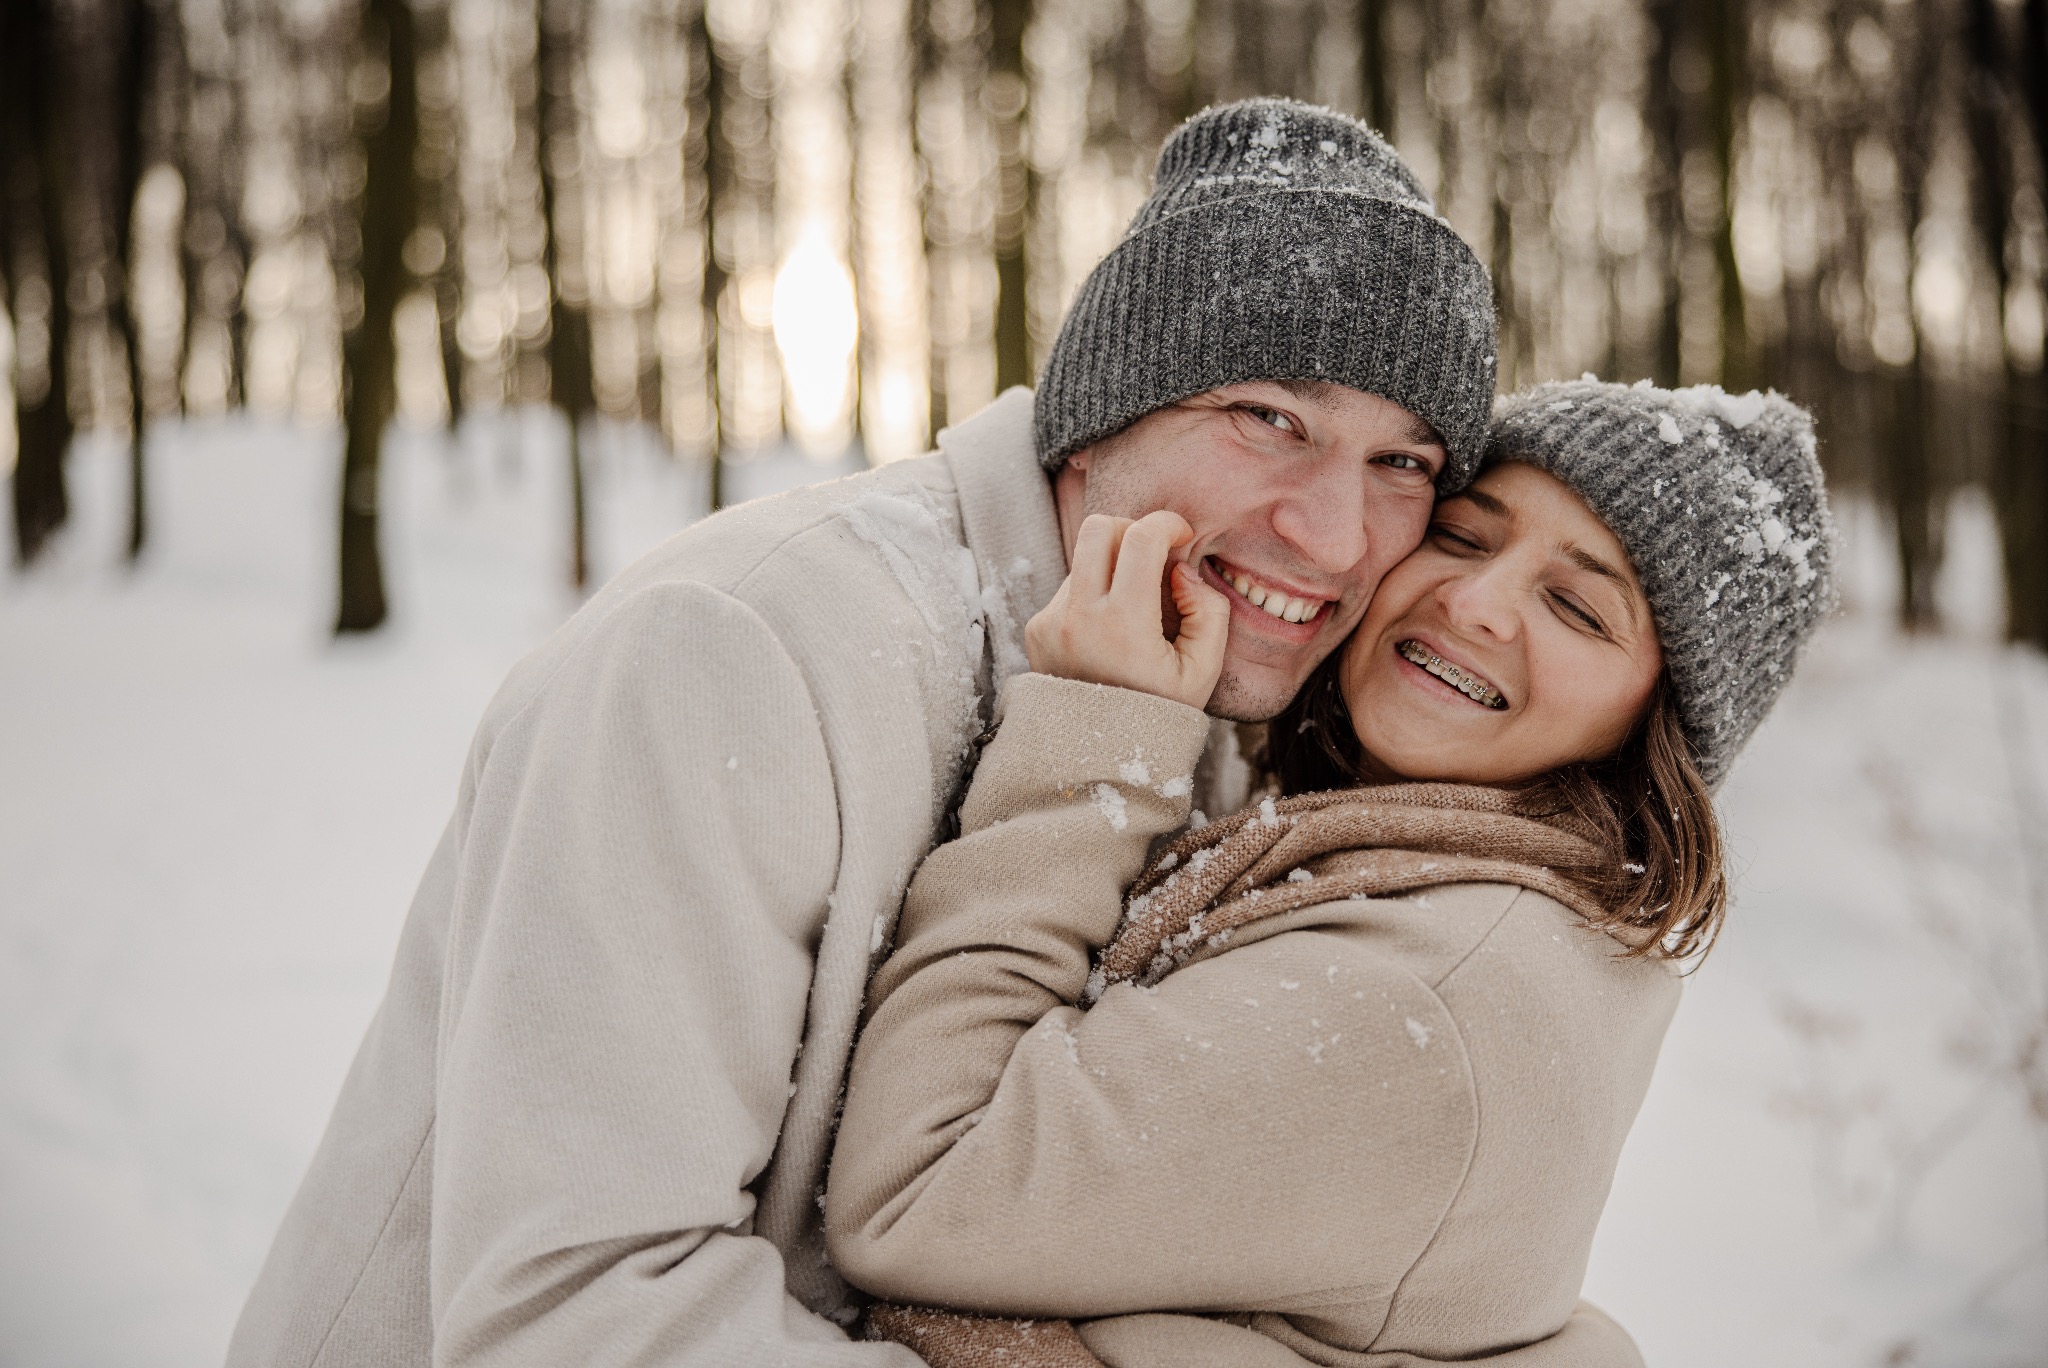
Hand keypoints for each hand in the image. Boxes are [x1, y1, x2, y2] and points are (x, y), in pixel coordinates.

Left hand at [1025, 511, 1229, 709]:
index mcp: (1123, 626)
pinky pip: (1069, 589)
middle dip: (1132, 529)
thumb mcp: (1203, 671)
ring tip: (1134, 612)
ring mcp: (1051, 623)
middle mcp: (1078, 618)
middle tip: (1153, 555)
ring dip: (1114, 569)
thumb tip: (1181, 570)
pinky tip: (1109, 633)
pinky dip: (1094, 596)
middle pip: (1098, 528)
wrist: (1098, 757)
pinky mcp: (1036, 629)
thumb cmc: (1159, 714)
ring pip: (1084, 559)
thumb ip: (1209, 612)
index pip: (1140, 538)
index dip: (1167, 523)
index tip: (1181, 535)